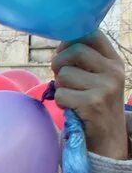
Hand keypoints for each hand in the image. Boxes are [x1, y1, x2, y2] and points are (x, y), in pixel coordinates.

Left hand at [52, 32, 129, 160]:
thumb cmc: (94, 104)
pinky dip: (59, 102)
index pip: (91, 34)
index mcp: (114, 61)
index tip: (64, 55)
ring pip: (64, 74)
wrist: (108, 139)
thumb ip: (84, 60)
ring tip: (70, 96)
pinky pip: (61, 94)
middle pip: (75, 51)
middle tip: (60, 77)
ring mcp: (106, 87)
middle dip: (59, 63)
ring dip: (59, 87)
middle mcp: (114, 71)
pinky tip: (71, 108)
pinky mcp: (94, 103)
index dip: (69, 41)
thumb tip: (60, 44)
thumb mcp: (97, 78)